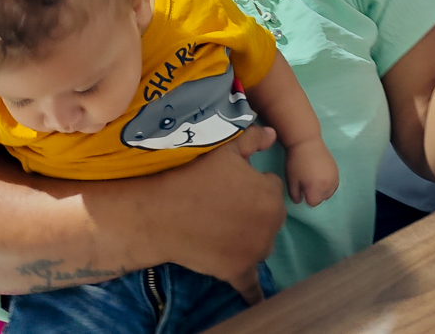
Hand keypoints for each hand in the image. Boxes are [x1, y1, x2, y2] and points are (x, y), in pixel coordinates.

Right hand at [165, 125, 283, 298]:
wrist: (161, 213)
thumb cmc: (194, 176)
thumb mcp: (225, 149)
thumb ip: (254, 139)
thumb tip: (274, 134)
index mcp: (271, 194)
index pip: (269, 186)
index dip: (249, 183)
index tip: (228, 183)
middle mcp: (271, 225)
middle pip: (267, 215)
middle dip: (252, 209)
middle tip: (221, 203)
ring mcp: (255, 252)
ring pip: (259, 242)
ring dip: (248, 235)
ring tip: (219, 226)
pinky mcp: (237, 272)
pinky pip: (250, 285)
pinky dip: (254, 292)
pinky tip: (258, 301)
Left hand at [284, 138, 339, 206]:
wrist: (307, 142)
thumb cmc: (296, 162)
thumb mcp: (291, 180)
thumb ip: (295, 195)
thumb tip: (300, 201)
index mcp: (316, 188)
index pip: (313, 203)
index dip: (306, 198)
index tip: (302, 189)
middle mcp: (328, 185)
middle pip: (322, 199)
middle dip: (315, 195)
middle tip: (307, 184)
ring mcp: (335, 178)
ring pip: (329, 192)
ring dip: (322, 190)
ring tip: (315, 181)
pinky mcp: (337, 171)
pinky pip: (334, 185)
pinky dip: (328, 184)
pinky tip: (321, 177)